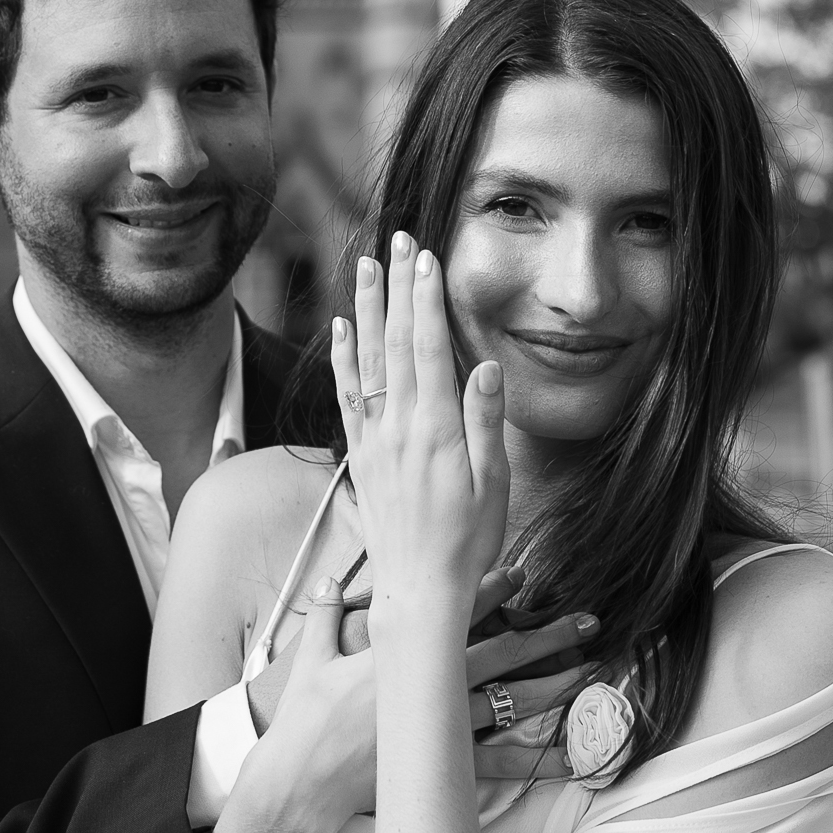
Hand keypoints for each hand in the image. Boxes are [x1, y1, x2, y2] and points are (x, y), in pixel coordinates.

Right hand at [250, 574, 600, 777]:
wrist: (304, 781)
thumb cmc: (305, 721)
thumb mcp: (312, 661)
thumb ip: (325, 615)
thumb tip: (329, 579)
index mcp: (402, 654)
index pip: (453, 612)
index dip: (490, 589)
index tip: (524, 571)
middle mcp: (431, 686)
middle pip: (501, 653)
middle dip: (547, 635)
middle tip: (588, 621)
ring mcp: (442, 726)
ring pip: (511, 701)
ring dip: (554, 685)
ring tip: (591, 671)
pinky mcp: (443, 764)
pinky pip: (500, 762)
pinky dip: (535, 762)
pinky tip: (570, 759)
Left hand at [330, 239, 509, 653]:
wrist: (420, 591)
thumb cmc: (469, 541)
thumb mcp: (494, 484)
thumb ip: (486, 422)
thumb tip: (487, 366)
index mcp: (436, 430)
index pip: (428, 349)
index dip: (425, 300)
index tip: (425, 258)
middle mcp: (398, 427)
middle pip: (394, 343)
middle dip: (396, 288)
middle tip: (397, 241)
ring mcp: (374, 440)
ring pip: (366, 361)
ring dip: (364, 310)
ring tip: (364, 266)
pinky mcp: (360, 456)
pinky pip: (346, 397)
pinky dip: (341, 359)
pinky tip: (339, 329)